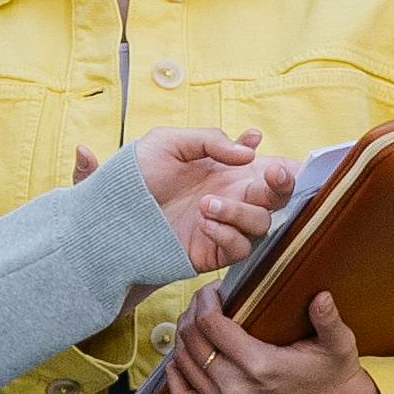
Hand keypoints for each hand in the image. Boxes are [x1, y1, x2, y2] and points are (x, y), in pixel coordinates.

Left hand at [123, 121, 289, 274]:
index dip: (285, 166)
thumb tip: (249, 152)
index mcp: (226, 170)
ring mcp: (224, 226)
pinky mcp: (213, 253)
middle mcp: (231, 197)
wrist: (108, 215)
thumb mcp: (168, 143)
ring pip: (262, 223)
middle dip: (282, 185)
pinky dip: (228, 235)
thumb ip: (210, 140)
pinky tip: (204, 224)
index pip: (268, 168)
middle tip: (269, 175)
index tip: (274, 160)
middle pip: (277, 196)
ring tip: (205, 204)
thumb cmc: (135, 177)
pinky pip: (240, 248)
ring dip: (241, 211)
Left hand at [156, 280, 393, 393]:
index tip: (214, 289)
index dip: (205, 299)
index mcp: (261, 366)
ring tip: (196, 321)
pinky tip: (179, 357)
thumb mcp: (338, 342)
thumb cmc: (333, 371)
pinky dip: (176, 376)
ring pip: (184, 365)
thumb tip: (321, 296)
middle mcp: (237, 390)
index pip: (211, 324)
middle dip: (192, 313)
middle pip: (192, 341)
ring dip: (183, 338)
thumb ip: (328, 319)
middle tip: (204, 301)